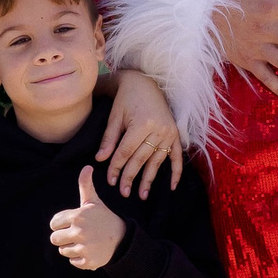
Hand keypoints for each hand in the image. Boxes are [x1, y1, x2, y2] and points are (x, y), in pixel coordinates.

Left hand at [50, 168, 125, 270]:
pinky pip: (72, 261)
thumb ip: (86, 185)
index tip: (73, 223)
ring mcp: (84, 248)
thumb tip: (87, 166)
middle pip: (54, 239)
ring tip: (85, 242)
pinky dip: (79, 258)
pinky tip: (89, 251)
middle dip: (64, 237)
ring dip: (71, 248)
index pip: (53, 224)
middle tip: (78, 234)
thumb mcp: (93, 202)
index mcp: (78, 216)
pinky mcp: (88, 262)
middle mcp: (80, 232)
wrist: (122, 239)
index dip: (61, 224)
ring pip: (63, 250)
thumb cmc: (104, 218)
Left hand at [98, 70, 182, 197]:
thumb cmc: (126, 99)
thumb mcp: (115, 116)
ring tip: (142, 194)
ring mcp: (169, 132)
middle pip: (141, 158)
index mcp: (142, 123)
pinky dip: (176, 171)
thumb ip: (109, 139)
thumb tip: (100, 159)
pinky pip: (176, 155)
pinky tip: (172, 186)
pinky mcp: (175, 133)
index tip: (110, 181)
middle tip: (123, 193)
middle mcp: (158, 129)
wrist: (144, 83)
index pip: (126, 152)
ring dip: (150, 179)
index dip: (117, 167)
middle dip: (131, 177)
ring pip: (157, 160)